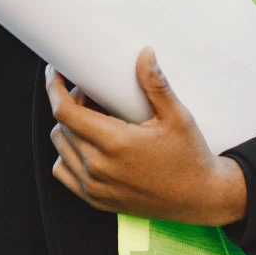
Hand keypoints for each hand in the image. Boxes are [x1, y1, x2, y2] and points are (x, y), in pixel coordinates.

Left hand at [46, 47, 246, 226]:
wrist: (200, 198)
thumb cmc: (189, 155)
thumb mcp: (177, 116)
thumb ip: (155, 85)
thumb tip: (144, 53)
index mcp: (116, 143)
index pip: (66, 112)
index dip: (54, 88)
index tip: (55, 72)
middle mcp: (100, 168)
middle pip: (62, 126)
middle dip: (70, 103)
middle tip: (90, 92)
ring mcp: (96, 187)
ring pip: (60, 148)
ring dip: (68, 128)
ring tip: (92, 117)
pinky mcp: (97, 200)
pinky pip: (63, 172)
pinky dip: (67, 154)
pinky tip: (87, 144)